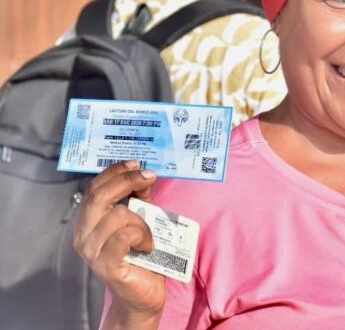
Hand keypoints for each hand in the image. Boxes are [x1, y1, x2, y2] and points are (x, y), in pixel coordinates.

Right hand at [73, 161, 165, 324]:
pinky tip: (147, 246)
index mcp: (88, 221)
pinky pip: (124, 236)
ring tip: (149, 234)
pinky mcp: (106, 265)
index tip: (136, 163)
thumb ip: (139, 198)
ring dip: (141, 220)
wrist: (143, 293)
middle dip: (126, 181)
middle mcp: (83, 234)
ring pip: (118, 216)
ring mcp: (92, 251)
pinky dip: (142, 236)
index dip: (115, 172)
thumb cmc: (140, 254)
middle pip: (100, 196)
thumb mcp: (141, 219)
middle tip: (148, 177)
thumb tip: (145, 175)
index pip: (94, 188)